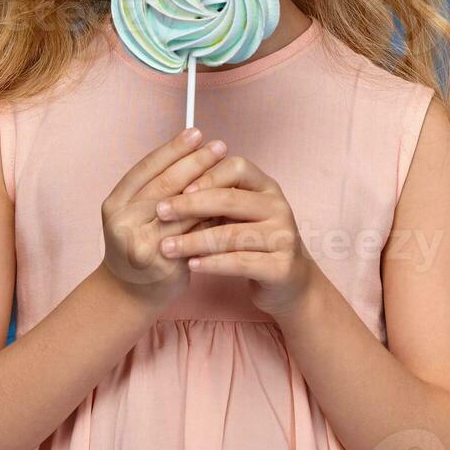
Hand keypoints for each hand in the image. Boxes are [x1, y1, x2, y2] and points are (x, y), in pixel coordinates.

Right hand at [99, 127, 229, 309]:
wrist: (131, 293)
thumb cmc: (140, 243)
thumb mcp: (136, 212)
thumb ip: (158, 187)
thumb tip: (194, 150)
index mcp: (114, 203)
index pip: (146, 168)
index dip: (172, 149)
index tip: (196, 132)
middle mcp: (123, 223)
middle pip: (166, 185)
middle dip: (196, 162)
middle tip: (220, 145)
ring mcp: (142, 244)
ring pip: (183, 209)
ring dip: (210, 186)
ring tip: (231, 169)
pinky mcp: (163, 263)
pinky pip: (194, 233)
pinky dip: (212, 216)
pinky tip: (230, 201)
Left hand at [152, 153, 318, 320]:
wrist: (289, 281)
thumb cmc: (254, 241)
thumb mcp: (239, 213)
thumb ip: (216, 197)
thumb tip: (170, 181)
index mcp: (267, 187)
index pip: (237, 168)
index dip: (206, 176)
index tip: (177, 188)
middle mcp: (279, 207)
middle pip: (231, 199)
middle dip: (190, 205)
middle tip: (160, 212)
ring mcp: (284, 237)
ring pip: (232, 235)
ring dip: (194, 240)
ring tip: (166, 247)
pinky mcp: (282, 267)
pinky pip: (240, 263)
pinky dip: (212, 264)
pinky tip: (191, 265)